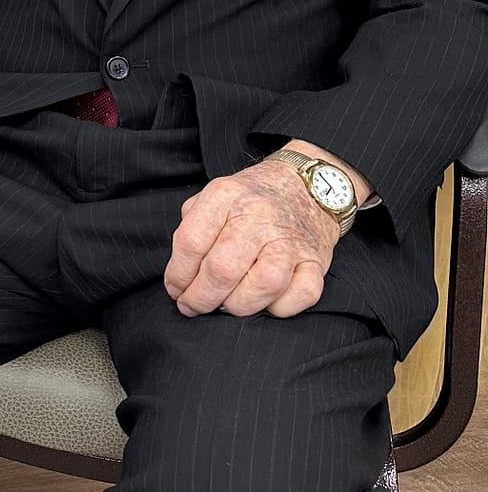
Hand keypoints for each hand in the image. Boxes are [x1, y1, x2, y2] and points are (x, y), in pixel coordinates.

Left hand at [164, 157, 339, 319]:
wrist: (305, 184)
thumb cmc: (251, 198)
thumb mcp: (213, 196)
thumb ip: (192, 228)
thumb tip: (179, 277)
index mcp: (225, 196)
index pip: (191, 242)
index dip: (178, 274)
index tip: (175, 289)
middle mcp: (258, 216)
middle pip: (222, 269)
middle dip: (200, 298)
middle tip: (193, 306)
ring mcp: (290, 240)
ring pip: (263, 286)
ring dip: (238, 306)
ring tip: (227, 305)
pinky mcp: (316, 260)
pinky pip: (302, 295)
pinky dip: (280, 307)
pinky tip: (265, 302)